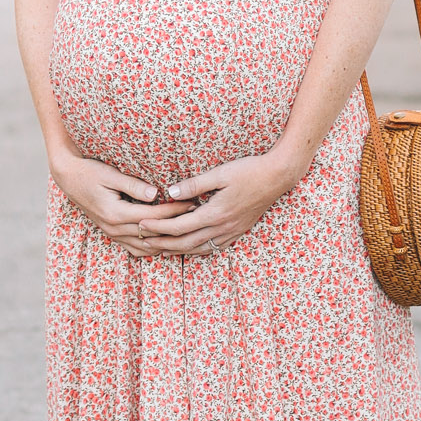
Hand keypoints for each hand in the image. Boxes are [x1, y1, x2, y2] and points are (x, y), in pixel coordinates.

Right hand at [51, 150, 196, 252]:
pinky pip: (135, 249)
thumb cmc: (89, 171)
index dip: (174, 211)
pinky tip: (166, 241)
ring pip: (146, 247)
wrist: (68, 178)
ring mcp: (112, 234)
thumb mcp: (110, 174)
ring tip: (185, 231)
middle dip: (176, 226)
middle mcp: (114, 228)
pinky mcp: (112, 233)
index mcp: (115, 213)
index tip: (192, 203)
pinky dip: (152, 247)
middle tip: (196, 216)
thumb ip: (133, 185)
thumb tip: (157, 193)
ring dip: (166, 241)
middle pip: (153, 232)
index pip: (153, 216)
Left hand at [138, 149, 305, 258]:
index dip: (158, 227)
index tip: (142, 224)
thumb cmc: (249, 170)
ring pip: (199, 249)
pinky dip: (197, 250)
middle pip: (186, 243)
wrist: (278, 176)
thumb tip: (169, 192)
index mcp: (215, 213)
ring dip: (177, 251)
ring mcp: (231, 231)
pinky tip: (189, 248)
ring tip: (160, 249)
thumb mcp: (220, 173)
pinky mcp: (238, 231)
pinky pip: (213, 248)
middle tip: (143, 242)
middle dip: (162, 244)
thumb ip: (194, 185)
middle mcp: (222, 227)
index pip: (179, 226)